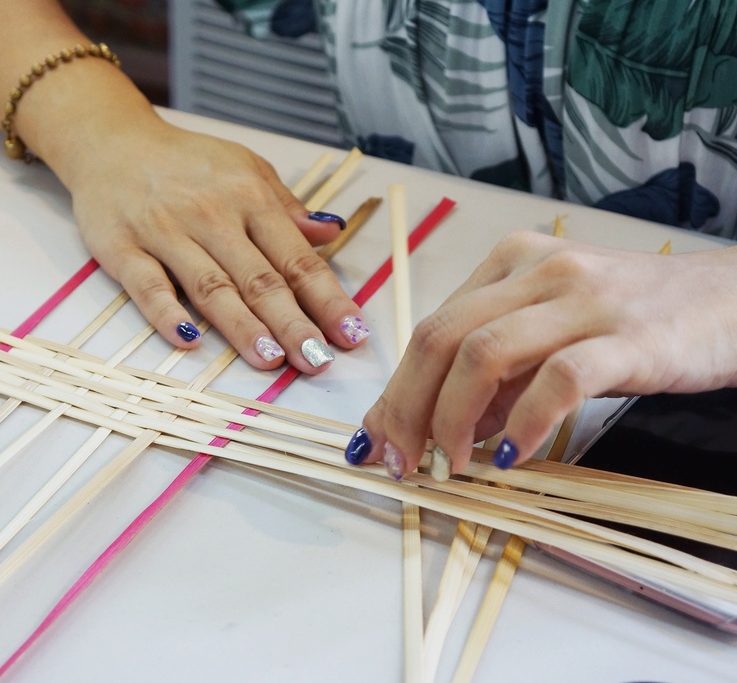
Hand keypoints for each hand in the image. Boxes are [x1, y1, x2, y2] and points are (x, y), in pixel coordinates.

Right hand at [62, 117, 367, 372]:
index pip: (296, 258)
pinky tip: (189, 341)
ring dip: (242, 326)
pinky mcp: (122, 248)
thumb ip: (286, 207)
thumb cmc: (187, 163)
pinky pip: (147, 286)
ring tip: (271, 359)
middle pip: (259, 279)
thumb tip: (331, 235)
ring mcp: (166, 233)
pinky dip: (166, 314)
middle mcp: (212, 216)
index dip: (327, 299)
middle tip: (317, 361)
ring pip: (210, 287)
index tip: (352, 335)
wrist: (113, 140)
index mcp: (250, 198)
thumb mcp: (246, 169)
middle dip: (293, 324)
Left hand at [347, 232, 736, 475]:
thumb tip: (439, 424)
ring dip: (452, 417)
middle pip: (440, 338)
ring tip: (452, 461)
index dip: (394, 390)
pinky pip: (558, 379)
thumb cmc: (634, 319)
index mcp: (510, 262)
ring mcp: (583, 299)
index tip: (375, 440)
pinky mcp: (629, 337)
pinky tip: (512, 455)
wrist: (734, 302)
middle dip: (406, 407)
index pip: (430, 329)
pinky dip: (524, 422)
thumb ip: (497, 370)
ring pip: (484, 354)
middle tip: (399, 460)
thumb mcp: (552, 330)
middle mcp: (538, 270)